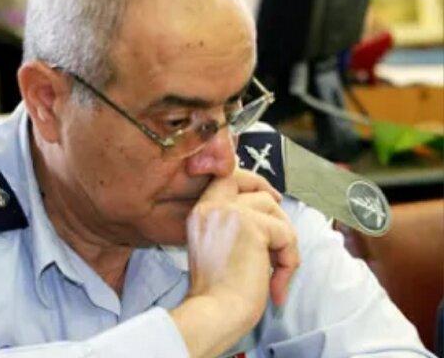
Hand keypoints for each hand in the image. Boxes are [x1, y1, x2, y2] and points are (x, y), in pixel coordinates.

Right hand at [171, 168, 299, 357]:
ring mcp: (231, 213)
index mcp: (201, 213)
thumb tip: (267, 210)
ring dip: (284, 241)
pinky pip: (286, 234)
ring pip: (273, 209)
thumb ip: (232, 225)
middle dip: (273, 201)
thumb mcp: (217, 247)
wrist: (215, 314)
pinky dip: (290, 261)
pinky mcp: (252, 226)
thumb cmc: (218, 293)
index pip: (226, 177)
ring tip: (277, 272)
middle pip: (252, 184)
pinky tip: (277, 285)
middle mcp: (212, 207)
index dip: (251, 182)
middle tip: (283, 229)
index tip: (269, 196)